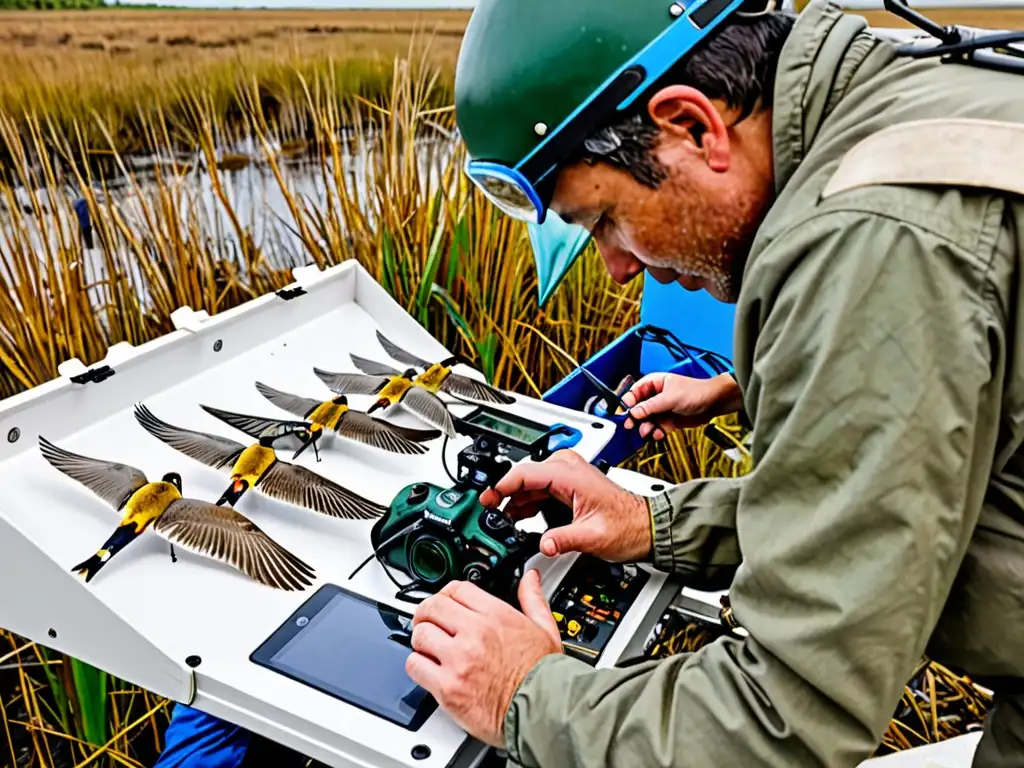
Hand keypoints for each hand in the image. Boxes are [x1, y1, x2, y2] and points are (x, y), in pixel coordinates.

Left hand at [406, 571, 561, 746]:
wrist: (545, 712)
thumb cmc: (545, 676)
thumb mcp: (546, 629)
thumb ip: (533, 599)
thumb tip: (530, 579)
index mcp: (496, 615)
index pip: (456, 589)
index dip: (447, 595)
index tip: (445, 604)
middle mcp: (475, 634)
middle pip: (432, 607)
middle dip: (426, 614)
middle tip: (428, 623)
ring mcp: (459, 660)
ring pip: (420, 635)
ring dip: (421, 641)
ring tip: (430, 649)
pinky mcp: (448, 688)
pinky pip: (415, 666)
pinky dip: (418, 666)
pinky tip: (429, 670)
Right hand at [480, 450, 651, 561]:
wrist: (644, 527)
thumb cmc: (627, 526)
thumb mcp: (592, 537)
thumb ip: (564, 540)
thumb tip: (543, 545)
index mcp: (570, 474)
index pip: (524, 472)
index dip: (501, 485)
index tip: (486, 498)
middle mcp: (567, 468)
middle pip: (523, 476)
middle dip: (503, 494)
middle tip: (487, 513)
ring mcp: (566, 474)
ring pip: (528, 483)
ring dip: (513, 501)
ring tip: (499, 520)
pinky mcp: (566, 484)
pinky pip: (538, 489)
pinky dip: (525, 503)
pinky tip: (517, 519)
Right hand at [622, 372, 741, 439]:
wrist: (713, 403)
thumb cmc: (696, 391)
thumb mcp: (670, 398)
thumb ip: (650, 406)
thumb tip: (634, 412)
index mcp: (653, 383)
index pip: (633, 393)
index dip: (628, 403)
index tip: (626, 413)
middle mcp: (655, 396)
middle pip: (637, 408)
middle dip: (635, 418)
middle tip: (631, 425)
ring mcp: (661, 409)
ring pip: (645, 420)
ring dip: (645, 427)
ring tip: (648, 431)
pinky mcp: (667, 420)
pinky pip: (655, 428)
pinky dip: (655, 432)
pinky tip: (658, 433)